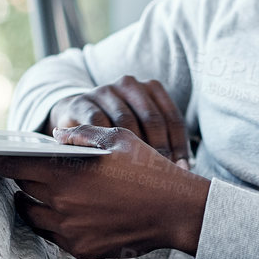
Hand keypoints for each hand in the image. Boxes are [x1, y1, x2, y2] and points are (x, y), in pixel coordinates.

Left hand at [0, 125, 210, 258]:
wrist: (176, 211)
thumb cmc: (149, 170)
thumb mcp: (118, 138)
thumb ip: (82, 135)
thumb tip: (57, 136)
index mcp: (66, 173)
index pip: (15, 166)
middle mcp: (62, 203)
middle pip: (24, 189)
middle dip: (18, 178)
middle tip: (17, 171)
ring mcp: (70, 229)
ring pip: (33, 215)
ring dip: (30, 202)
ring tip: (33, 193)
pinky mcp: (81, 248)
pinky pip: (53, 235)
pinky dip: (51, 223)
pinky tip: (60, 212)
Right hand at [47, 76, 191, 167]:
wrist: (76, 113)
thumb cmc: (117, 125)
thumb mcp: (141, 126)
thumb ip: (160, 140)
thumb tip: (182, 169)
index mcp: (151, 88)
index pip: (172, 118)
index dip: (179, 146)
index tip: (181, 169)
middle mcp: (130, 84)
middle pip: (152, 119)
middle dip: (159, 149)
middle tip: (160, 174)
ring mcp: (105, 91)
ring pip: (126, 121)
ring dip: (133, 149)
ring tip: (138, 172)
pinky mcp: (83, 102)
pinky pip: (98, 124)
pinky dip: (106, 143)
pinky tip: (111, 161)